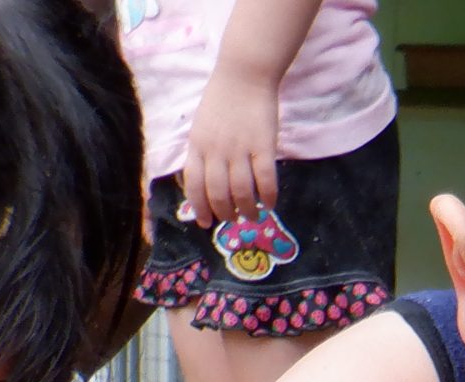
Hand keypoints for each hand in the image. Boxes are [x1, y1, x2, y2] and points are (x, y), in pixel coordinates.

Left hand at [179, 73, 281, 226]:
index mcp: (197, 145)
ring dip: (247, 210)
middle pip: (218, 193)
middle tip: (233, 220)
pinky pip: (265, 179)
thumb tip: (206, 183)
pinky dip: (268, 196)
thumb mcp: (201, 126)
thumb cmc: (222, 100)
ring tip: (252, 216)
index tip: (206, 223)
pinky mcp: (263, 146)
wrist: (244, 75)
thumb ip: (202, 152)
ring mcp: (240, 148)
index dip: (200, 208)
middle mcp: (216, 150)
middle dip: (225, 214)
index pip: (194, 185)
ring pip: (241, 191)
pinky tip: (270, 203)